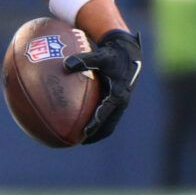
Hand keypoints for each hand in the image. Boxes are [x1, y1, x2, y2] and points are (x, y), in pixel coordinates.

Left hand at [63, 27, 140, 142]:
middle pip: (109, 126)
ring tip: (81, 139)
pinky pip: (108, 118)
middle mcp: (121, 101)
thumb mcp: (100, 55)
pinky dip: (98, 124)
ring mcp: (120, 103)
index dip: (95, 124)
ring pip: (110, 124)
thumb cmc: (113, 54)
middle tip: (79, 141)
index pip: (105, 113)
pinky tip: (84, 125)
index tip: (84, 132)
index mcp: (118, 93)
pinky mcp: (118, 102)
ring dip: (97, 133)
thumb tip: (66, 64)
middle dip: (96, 135)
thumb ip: (84, 60)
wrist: (129, 53)